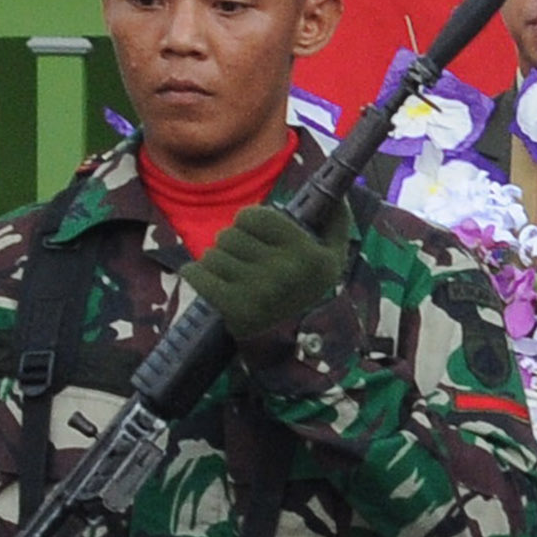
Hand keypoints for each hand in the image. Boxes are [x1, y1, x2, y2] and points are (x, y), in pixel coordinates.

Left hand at [179, 204, 351, 341]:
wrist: (289, 343)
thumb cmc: (304, 287)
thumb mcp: (332, 255)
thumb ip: (336, 220)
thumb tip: (341, 192)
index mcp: (309, 256)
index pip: (254, 216)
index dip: (250, 224)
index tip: (257, 238)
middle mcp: (286, 273)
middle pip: (229, 235)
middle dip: (232, 245)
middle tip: (243, 262)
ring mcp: (258, 293)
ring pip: (212, 254)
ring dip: (215, 262)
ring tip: (230, 276)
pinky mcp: (232, 309)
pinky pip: (196, 273)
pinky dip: (195, 274)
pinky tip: (207, 281)